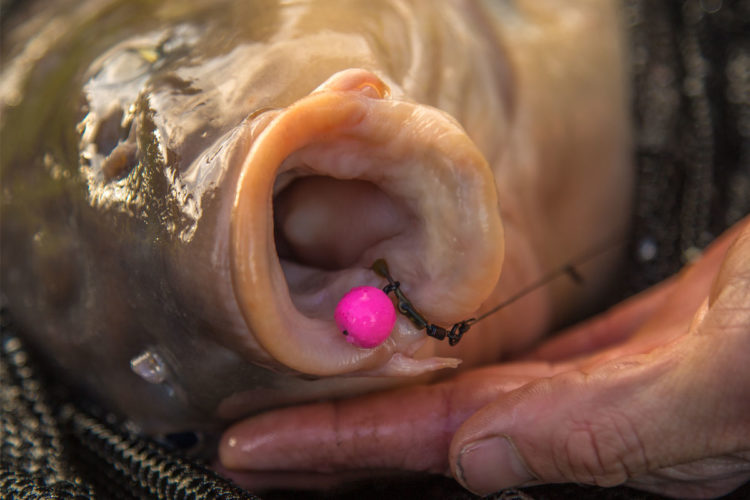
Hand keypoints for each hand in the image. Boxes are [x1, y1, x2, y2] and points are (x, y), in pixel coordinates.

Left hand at [218, 216, 749, 497]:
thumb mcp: (718, 386)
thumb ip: (603, 432)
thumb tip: (478, 460)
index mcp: (590, 442)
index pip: (426, 446)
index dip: (333, 446)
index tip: (250, 450)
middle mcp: (580, 428)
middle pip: (425, 441)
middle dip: (332, 443)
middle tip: (250, 442)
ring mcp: (596, 392)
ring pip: (462, 405)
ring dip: (383, 406)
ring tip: (314, 403)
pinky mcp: (619, 353)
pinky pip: (516, 371)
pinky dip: (460, 369)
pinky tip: (431, 364)